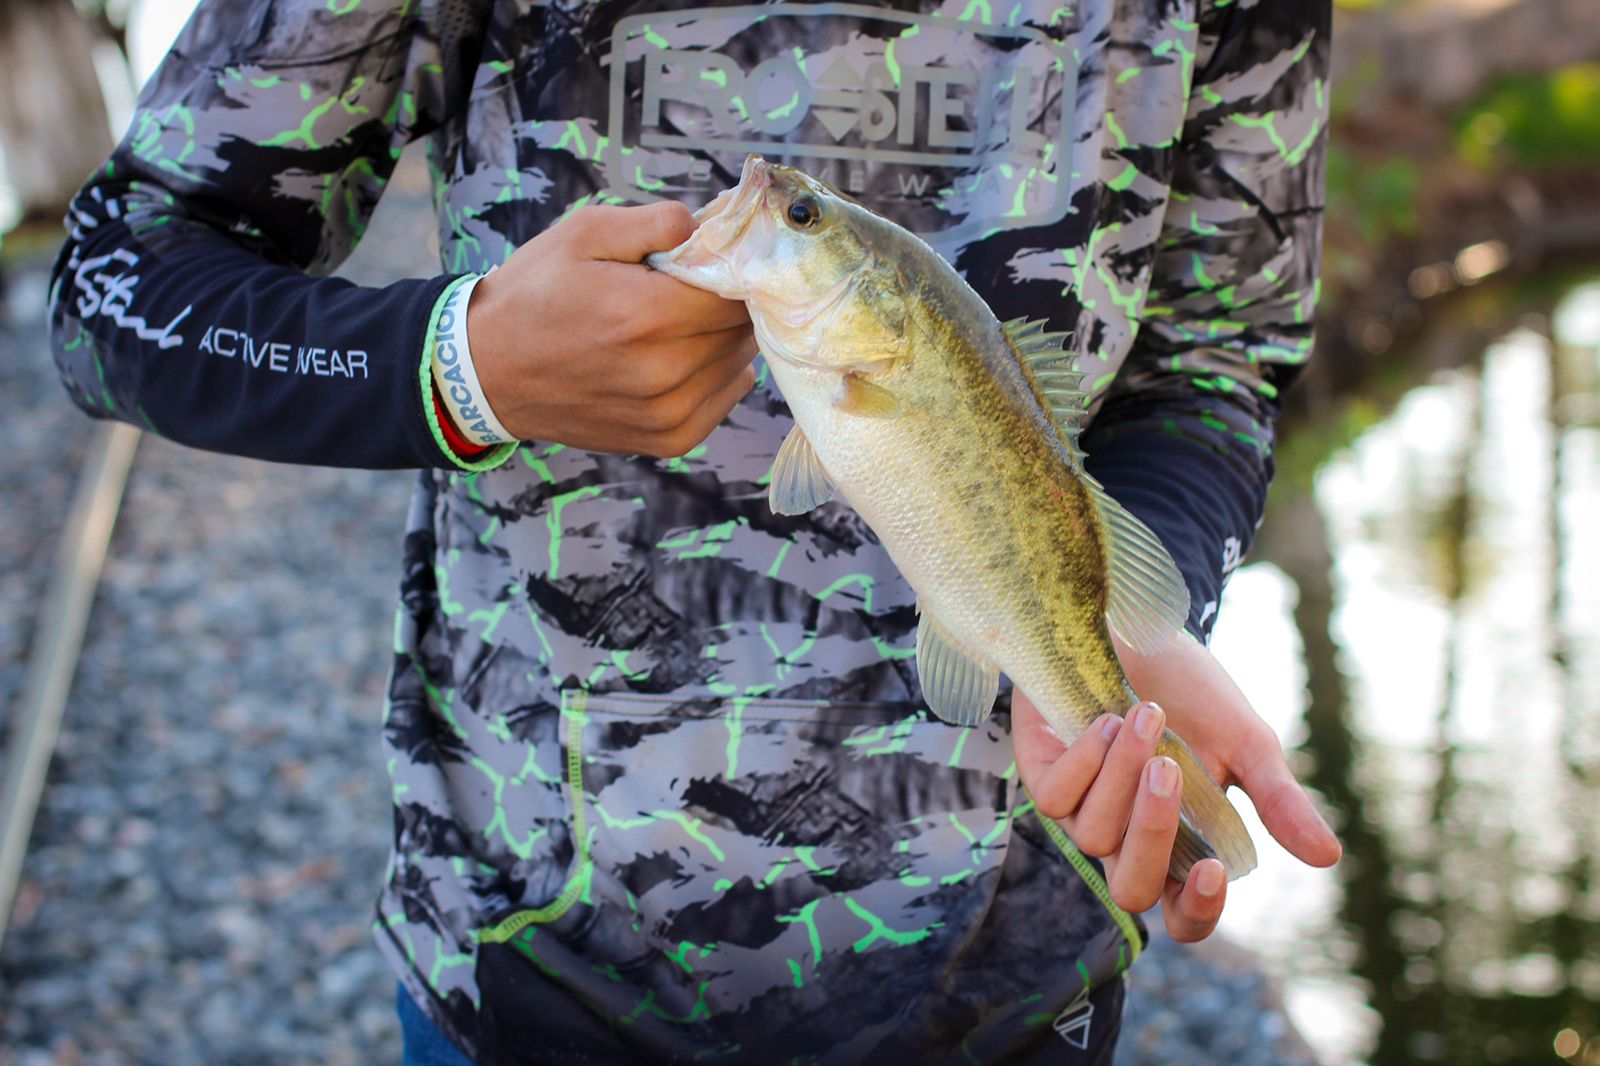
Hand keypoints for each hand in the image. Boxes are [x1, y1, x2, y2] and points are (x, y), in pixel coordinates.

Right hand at [468, 202, 757, 454]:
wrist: (490, 371)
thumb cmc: (535, 294)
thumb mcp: (583, 233)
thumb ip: (655, 223)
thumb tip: (710, 227)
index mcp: (647, 314)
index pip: (738, 291)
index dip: (732, 271)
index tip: (713, 263)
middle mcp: (665, 370)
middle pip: (742, 329)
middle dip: (728, 304)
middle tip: (693, 292)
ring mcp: (669, 413)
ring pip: (740, 364)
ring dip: (723, 341)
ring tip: (680, 325)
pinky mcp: (669, 440)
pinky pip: (725, 399)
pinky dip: (717, 376)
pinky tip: (682, 358)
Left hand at [1013, 634, 1339, 941]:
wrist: (1135, 628)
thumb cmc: (1192, 692)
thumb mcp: (1245, 742)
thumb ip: (1278, 800)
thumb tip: (1328, 857)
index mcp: (1182, 845)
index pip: (1184, 916)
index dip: (1197, 911)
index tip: (1214, 869)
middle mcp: (1127, 840)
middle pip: (1132, 892)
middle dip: (1151, 834)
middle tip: (1170, 768)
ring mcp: (1081, 812)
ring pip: (1093, 836)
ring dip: (1122, 774)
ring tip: (1147, 713)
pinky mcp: (1042, 778)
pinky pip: (1058, 797)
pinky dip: (1086, 759)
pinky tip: (1106, 719)